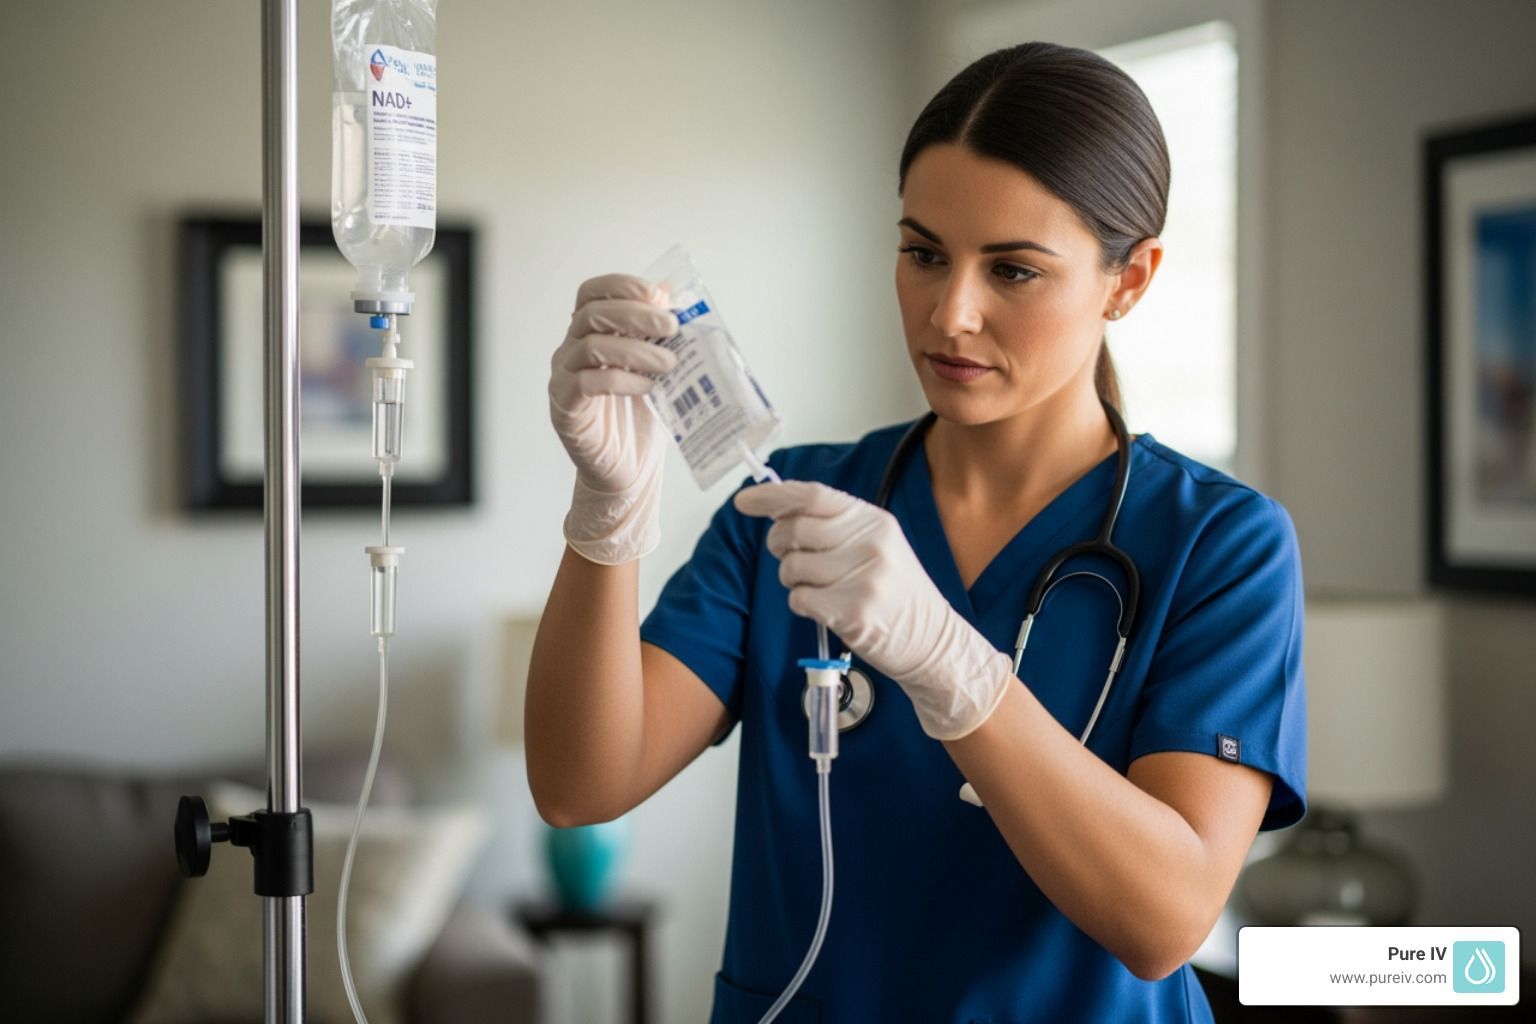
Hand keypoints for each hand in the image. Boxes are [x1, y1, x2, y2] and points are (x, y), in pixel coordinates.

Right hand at [549, 274, 678, 563]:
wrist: (627, 470)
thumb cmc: (640, 417)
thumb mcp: (656, 368)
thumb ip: (659, 335)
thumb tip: (675, 297)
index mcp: (589, 333)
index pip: (591, 293)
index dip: (620, 285)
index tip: (657, 293)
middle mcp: (570, 350)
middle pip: (590, 313)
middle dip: (634, 314)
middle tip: (671, 326)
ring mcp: (563, 379)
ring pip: (589, 346)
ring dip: (635, 349)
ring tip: (670, 362)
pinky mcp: (565, 409)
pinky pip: (587, 383)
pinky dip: (622, 379)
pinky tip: (648, 387)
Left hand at [734, 481, 1012, 739]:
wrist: (933, 642)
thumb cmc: (897, 594)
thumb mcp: (878, 545)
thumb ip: (835, 526)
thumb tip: (779, 513)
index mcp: (874, 520)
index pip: (813, 496)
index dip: (773, 496)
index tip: (744, 501)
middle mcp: (870, 543)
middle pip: (794, 530)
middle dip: (780, 545)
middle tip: (792, 558)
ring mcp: (862, 578)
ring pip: (791, 567)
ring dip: (794, 580)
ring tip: (823, 589)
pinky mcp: (852, 612)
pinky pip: (798, 599)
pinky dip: (803, 605)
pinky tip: (828, 609)